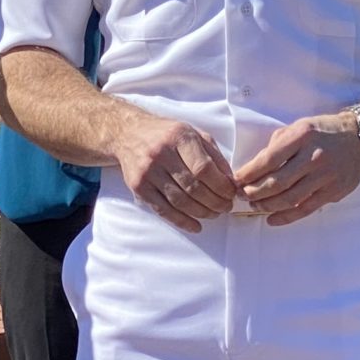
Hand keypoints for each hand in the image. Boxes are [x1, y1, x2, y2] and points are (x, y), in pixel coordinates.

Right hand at [109, 110, 236, 232]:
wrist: (128, 133)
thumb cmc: (166, 134)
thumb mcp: (193, 134)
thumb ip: (213, 155)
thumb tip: (230, 181)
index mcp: (179, 137)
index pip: (203, 168)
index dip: (220, 186)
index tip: (231, 194)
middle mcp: (161, 154)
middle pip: (193, 187)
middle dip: (215, 202)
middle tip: (226, 207)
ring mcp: (148, 172)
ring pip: (179, 201)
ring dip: (201, 213)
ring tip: (214, 214)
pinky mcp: (139, 187)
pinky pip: (163, 210)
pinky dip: (181, 221)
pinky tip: (196, 226)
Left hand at [235, 117, 359, 225]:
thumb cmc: (324, 131)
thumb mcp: (299, 126)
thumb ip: (278, 144)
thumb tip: (255, 166)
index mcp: (302, 136)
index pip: (269, 159)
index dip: (249, 173)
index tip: (236, 180)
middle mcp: (314, 157)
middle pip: (277, 182)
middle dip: (254, 192)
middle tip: (242, 195)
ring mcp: (326, 176)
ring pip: (290, 198)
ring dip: (267, 205)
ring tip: (254, 205)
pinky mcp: (334, 192)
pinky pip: (306, 209)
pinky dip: (286, 217)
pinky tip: (272, 218)